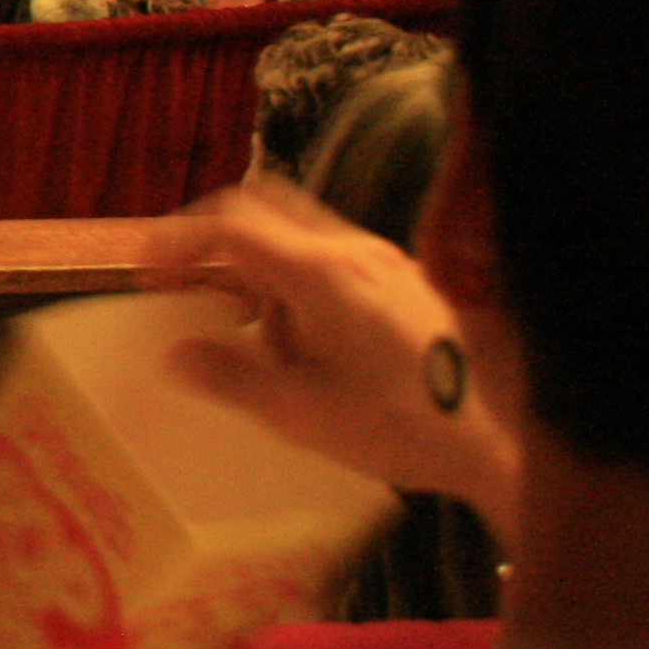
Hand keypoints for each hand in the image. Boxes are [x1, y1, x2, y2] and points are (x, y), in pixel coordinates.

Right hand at [139, 180, 519, 519]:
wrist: (501, 440)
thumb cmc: (406, 428)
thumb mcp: (302, 413)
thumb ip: (231, 377)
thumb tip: (175, 355)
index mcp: (323, 274)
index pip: (232, 226)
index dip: (179, 240)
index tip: (147, 268)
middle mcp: (355, 252)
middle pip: (264, 207)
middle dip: (213, 237)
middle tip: (183, 276)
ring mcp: (386, 263)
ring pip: (298, 233)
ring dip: (257, 263)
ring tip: (246, 328)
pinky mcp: (405, 283)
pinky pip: (330, 257)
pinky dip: (293, 279)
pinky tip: (299, 339)